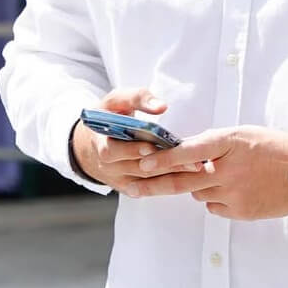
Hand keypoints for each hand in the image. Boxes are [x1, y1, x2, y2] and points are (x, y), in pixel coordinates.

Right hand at [71, 87, 204, 193]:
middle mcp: (107, 166)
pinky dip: (167, 183)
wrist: (93, 142)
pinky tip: (186, 177)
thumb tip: (161, 106)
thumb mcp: (116, 100)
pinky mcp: (128, 187)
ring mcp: (118, 179)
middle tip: (188, 160)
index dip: (131, 150)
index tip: (151, 146)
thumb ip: (137, 98)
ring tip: (194, 167)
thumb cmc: (109, 116)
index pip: (112, 151)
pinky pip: (148, 188)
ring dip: (170, 175)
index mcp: (100, 142)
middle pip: (136, 168)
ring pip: (146, 181)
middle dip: (162, 164)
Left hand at [131, 125, 287, 220]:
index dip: (162, 159)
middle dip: (154, 185)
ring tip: (223, 175)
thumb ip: (214, 143)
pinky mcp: (240, 212)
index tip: (142, 163)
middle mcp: (227, 170)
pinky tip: (236, 189)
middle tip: (134, 188)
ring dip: (199, 186)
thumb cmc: (275, 147)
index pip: (187, 152)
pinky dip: (216, 198)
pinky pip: (215, 206)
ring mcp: (234, 194)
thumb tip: (186, 152)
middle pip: (183, 181)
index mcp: (228, 144)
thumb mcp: (244, 135)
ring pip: (199, 193)